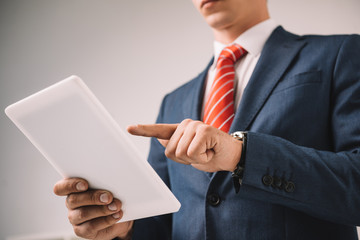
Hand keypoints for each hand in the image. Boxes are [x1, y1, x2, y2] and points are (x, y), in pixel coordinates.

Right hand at [53, 178, 132, 239]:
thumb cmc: (110, 195)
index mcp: (73, 189)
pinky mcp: (82, 230)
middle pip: (73, 200)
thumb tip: (113, 180)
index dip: (70, 185)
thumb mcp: (108, 186)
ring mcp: (75, 218)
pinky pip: (91, 227)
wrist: (118, 213)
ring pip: (83, 213)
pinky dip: (106, 220)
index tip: (85, 184)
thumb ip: (104, 182)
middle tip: (108, 197)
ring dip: (102, 209)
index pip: (61, 187)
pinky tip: (116, 215)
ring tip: (116, 206)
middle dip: (93, 197)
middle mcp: (71, 203)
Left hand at [127, 119, 241, 171]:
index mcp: (180, 131)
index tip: (129, 128)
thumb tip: (161, 138)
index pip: (159, 130)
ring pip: (181, 152)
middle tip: (201, 154)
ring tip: (206, 152)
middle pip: (170, 151)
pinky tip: (211, 151)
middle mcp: (186, 125)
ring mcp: (195, 125)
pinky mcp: (204, 130)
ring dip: (195, 159)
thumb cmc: (211, 155)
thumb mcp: (190, 155)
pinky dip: (202, 158)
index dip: (143, 130)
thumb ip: (176, 146)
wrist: (232, 156)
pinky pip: (193, 152)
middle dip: (185, 160)